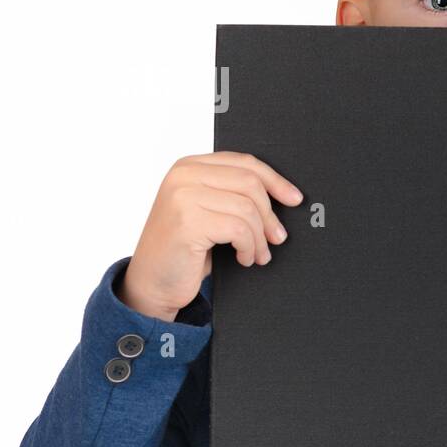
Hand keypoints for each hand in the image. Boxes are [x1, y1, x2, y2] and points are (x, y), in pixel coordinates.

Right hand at [119, 152, 302, 320]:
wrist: (151, 283)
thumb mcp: (209, 211)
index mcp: (189, 166)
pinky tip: (244, 258)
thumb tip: (283, 194)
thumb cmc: (185, 249)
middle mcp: (183, 175)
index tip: (294, 199)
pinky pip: (239, 229)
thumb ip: (232, 193)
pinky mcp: (187, 221)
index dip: (275, 181)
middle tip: (277, 238)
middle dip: (270, 215)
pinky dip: (249, 247)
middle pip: (250, 184)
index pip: (244, 163)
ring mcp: (182, 196)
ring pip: (247, 208)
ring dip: (260, 237)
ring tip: (258, 254)